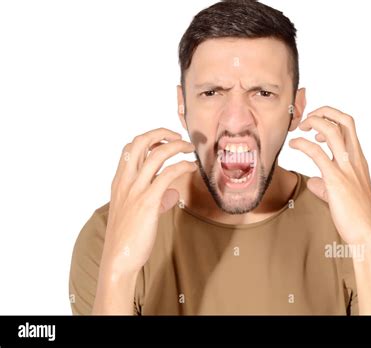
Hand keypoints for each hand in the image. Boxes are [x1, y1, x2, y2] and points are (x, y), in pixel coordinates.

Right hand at [102, 128, 196, 275]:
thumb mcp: (135, 212)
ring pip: (157, 154)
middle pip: (140, 142)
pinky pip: (168, 175)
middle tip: (178, 137)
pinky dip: (183, 166)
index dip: (148, 138)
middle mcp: (125, 182)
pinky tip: (191, 167)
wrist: (118, 258)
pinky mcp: (149, 202)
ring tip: (189, 148)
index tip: (164, 141)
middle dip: (161, 133)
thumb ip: (154, 199)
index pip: (130, 148)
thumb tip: (172, 194)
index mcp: (119, 182)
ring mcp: (136, 190)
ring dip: (177, 146)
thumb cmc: (128, 237)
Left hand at [289, 106, 370, 246]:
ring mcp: (347, 168)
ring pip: (332, 131)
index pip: (350, 127)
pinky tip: (294, 144)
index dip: (332, 118)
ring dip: (313, 122)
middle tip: (307, 120)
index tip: (316, 127)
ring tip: (299, 128)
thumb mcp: (341, 196)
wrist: (367, 235)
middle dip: (324, 112)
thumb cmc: (357, 217)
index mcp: (359, 160)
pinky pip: (317, 153)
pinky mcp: (335, 180)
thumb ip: (326, 186)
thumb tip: (313, 182)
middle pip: (344, 121)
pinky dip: (302, 144)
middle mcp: (355, 160)